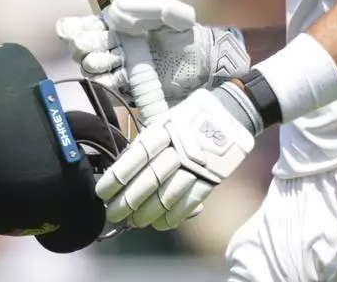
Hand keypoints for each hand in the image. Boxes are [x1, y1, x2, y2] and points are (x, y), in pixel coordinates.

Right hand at [56, 0, 249, 103]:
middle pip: (83, 46)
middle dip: (83, 45)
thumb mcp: (173, 13)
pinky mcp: (127, 87)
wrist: (203, 63)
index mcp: (119, 24)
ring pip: (91, 66)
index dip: (74, 27)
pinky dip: (104, 81)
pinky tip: (113, 74)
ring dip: (94, 62)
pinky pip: (106, 86)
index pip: (88, 25)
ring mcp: (119, 67)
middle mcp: (114, 45)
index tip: (70, 30)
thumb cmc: (186, 34)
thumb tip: (116, 10)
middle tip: (89, 44)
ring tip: (108, 58)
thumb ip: (149, 6)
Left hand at [94, 86, 257, 230]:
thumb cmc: (192, 117)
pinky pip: (189, 202)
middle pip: (149, 180)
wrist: (233, 113)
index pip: (135, 158)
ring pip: (168, 195)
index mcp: (165, 129)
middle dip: (128, 202)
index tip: (103, 193)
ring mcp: (197, 164)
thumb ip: (147, 142)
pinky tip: (161, 222)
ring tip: (136, 221)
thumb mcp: (166, 119)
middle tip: (115, 214)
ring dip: (149, 212)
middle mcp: (179, 147)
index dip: (117, 178)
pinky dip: (173, 215)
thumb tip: (121, 168)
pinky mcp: (212, 177)